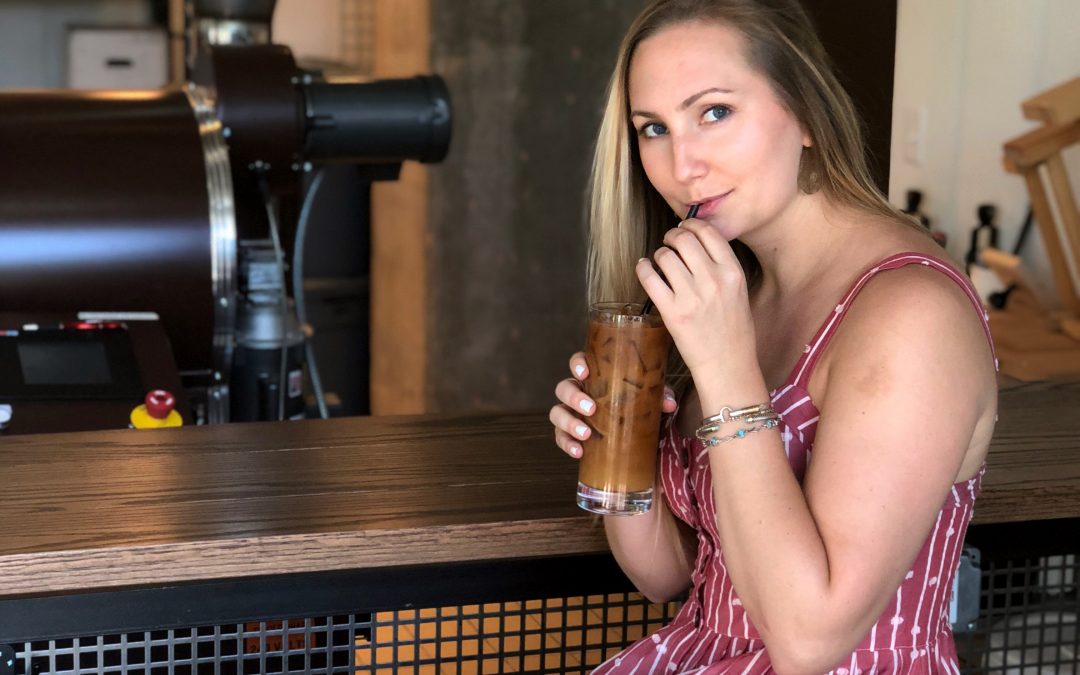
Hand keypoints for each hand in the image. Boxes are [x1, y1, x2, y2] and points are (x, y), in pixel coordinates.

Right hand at [550, 352, 677, 458]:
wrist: (639, 442)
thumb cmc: (640, 409)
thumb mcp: (652, 400)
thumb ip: (660, 396)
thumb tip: (668, 403)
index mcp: (595, 378)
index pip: (579, 362)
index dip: (577, 364)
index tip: (584, 372)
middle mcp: (580, 393)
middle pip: (563, 388)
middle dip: (573, 397)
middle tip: (591, 409)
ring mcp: (572, 414)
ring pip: (557, 413)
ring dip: (568, 422)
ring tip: (586, 434)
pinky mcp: (571, 435)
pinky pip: (560, 438)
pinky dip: (566, 444)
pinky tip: (578, 452)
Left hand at [634, 218, 756, 378]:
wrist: (728, 364)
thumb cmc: (734, 331)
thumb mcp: (739, 291)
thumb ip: (722, 267)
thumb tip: (697, 243)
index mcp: (732, 272)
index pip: (708, 232)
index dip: (692, 224)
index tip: (684, 227)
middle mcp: (713, 279)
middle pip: (684, 238)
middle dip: (672, 236)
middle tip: (668, 242)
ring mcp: (691, 296)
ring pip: (665, 255)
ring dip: (659, 254)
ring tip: (660, 261)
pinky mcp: (672, 311)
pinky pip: (649, 278)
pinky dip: (643, 268)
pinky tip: (644, 268)